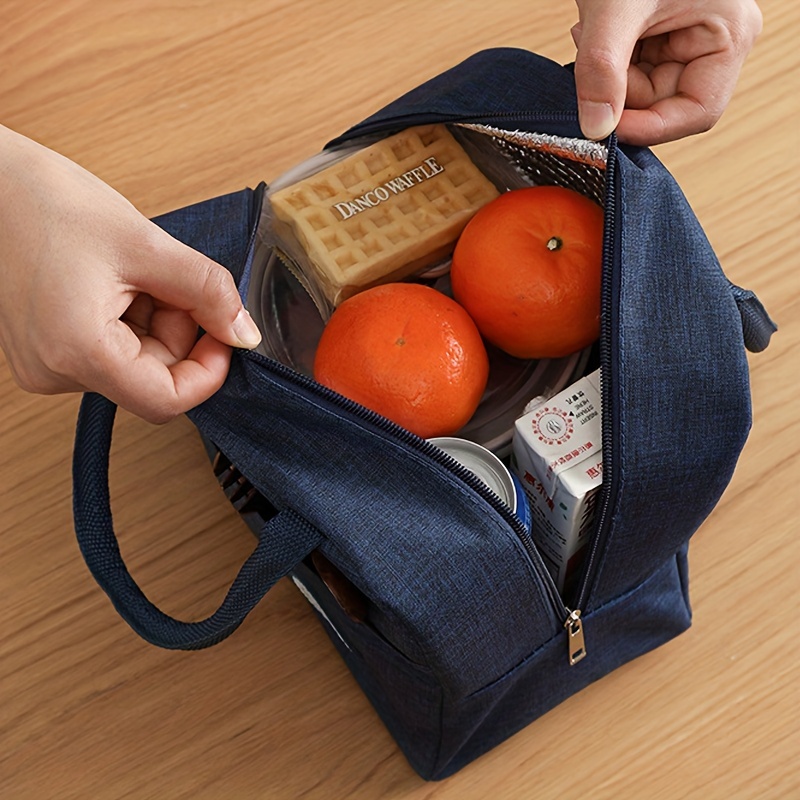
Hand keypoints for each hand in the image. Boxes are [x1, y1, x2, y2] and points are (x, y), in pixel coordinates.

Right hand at [0, 125, 261, 422]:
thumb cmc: (46, 201)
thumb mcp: (147, 245)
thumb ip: (207, 293)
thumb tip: (244, 334)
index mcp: (76, 352)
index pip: (166, 402)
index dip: (208, 371)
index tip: (224, 333)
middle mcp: (54, 371)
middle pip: (153, 377)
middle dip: (179, 330)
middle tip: (170, 278)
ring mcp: (46, 363)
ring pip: (136, 362)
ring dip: (156, 319)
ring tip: (133, 270)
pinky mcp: (45, 349)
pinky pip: (110, 349)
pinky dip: (130, 317)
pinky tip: (115, 279)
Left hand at [571, 0, 761, 144]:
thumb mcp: (616, 8)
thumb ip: (602, 70)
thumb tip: (595, 129)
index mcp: (729, 35)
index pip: (696, 112)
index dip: (650, 127)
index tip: (604, 126)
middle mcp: (715, 41)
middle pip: (662, 103)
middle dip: (619, 90)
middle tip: (589, 57)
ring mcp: (688, 37)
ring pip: (640, 90)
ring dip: (607, 73)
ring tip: (591, 29)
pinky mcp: (661, 33)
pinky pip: (630, 68)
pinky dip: (605, 59)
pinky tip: (593, 28)